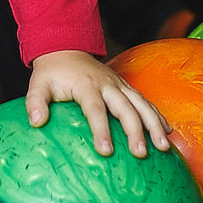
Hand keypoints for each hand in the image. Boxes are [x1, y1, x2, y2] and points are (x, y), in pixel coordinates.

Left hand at [26, 49, 171, 157]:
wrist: (66, 48)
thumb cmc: (52, 72)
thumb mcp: (38, 84)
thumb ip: (35, 102)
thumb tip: (36, 122)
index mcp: (86, 84)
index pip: (95, 109)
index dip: (101, 130)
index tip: (106, 151)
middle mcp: (107, 84)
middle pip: (125, 107)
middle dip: (135, 130)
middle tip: (141, 153)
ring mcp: (119, 84)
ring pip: (141, 103)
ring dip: (153, 124)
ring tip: (163, 146)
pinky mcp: (125, 87)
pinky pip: (145, 101)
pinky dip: (157, 116)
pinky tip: (167, 132)